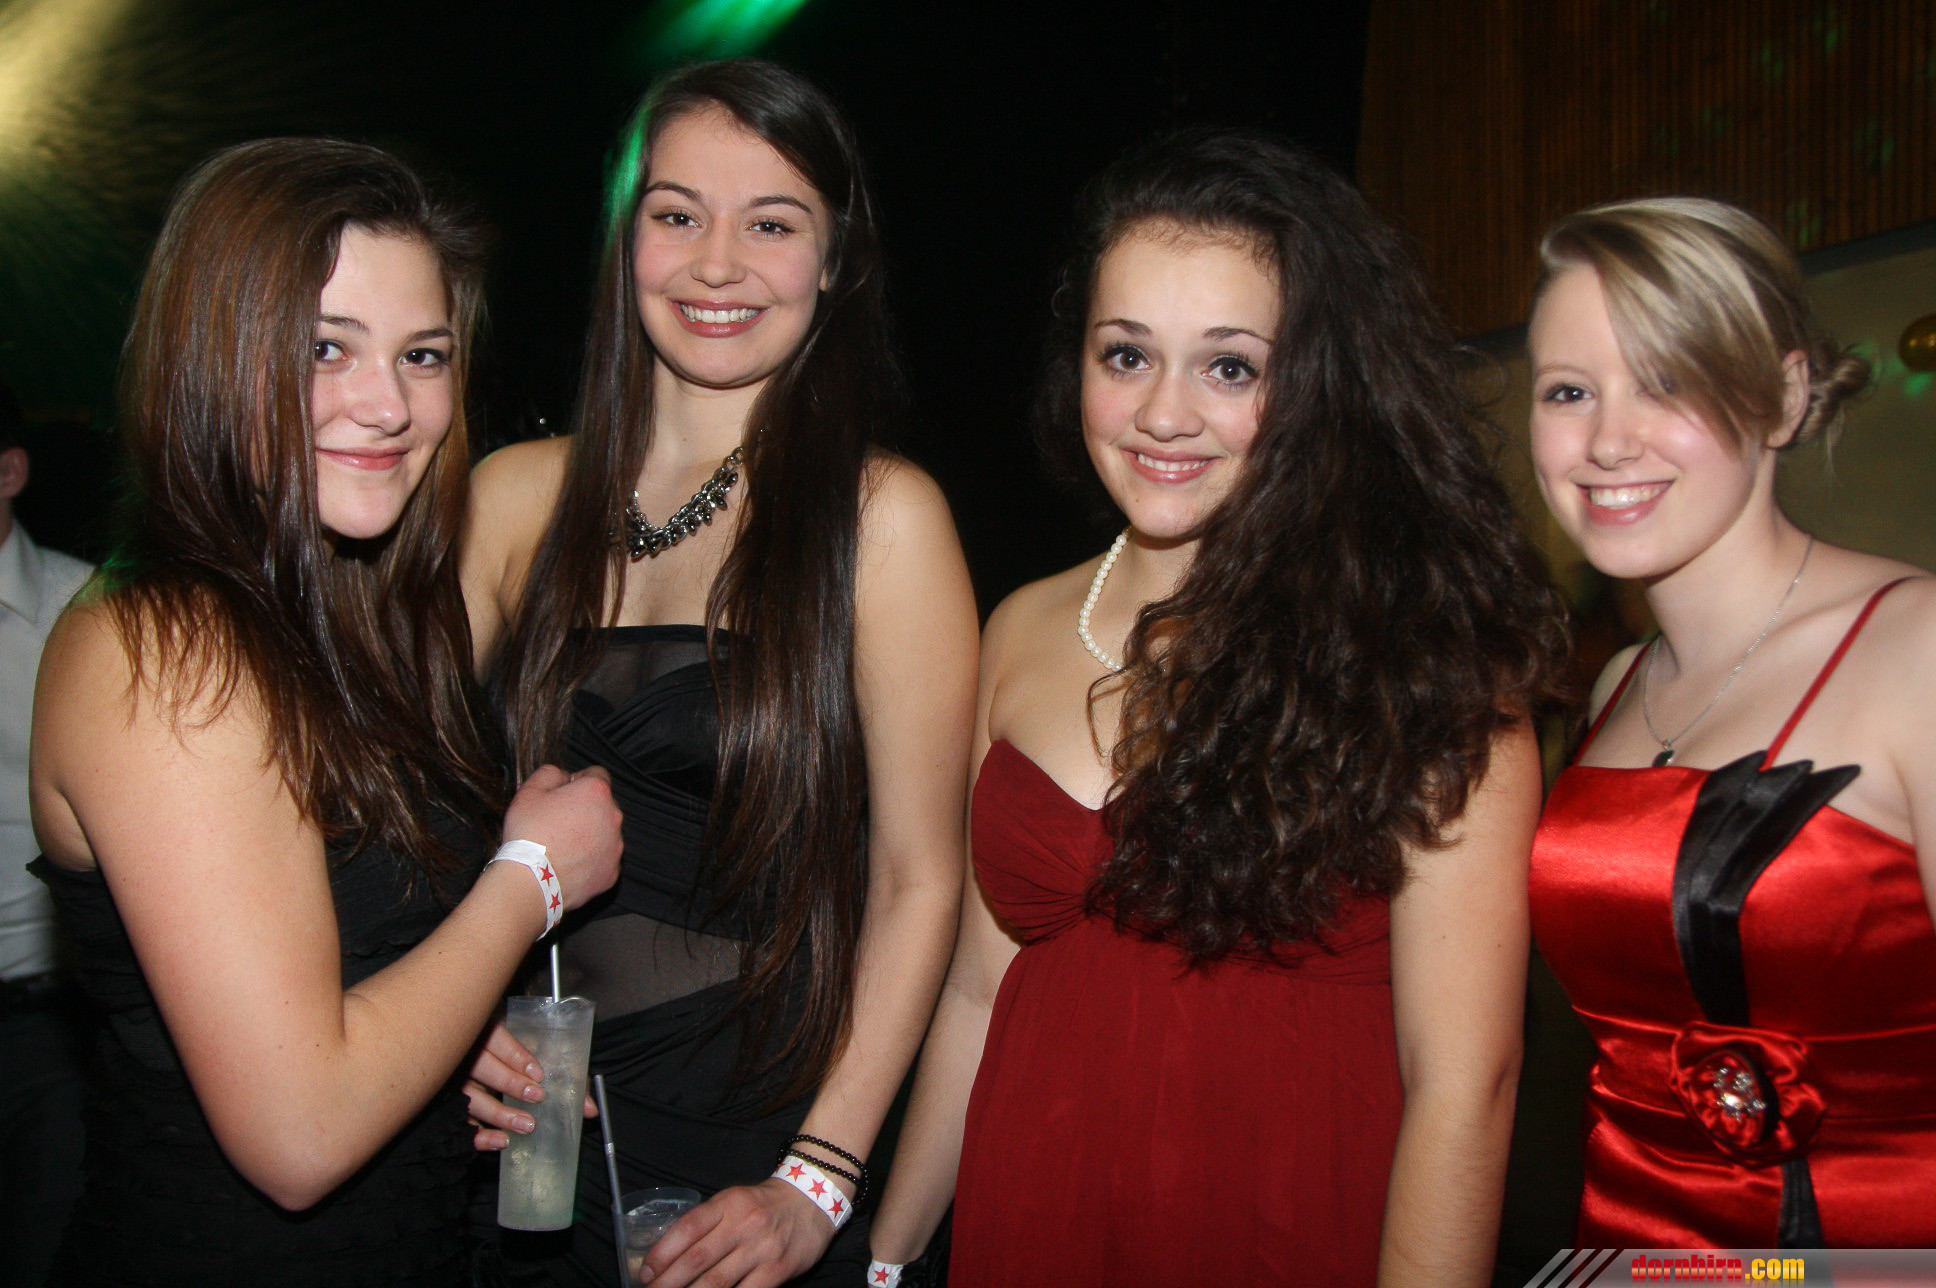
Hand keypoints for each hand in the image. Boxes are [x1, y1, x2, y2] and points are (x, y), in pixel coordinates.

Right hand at [463, 1020, 596, 1150]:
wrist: (483, 1054)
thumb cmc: (515, 1054)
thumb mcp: (536, 1050)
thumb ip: (562, 1071)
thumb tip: (589, 1109)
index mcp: (486, 1029)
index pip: (496, 1038)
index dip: (516, 1056)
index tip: (538, 1073)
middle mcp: (465, 1054)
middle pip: (481, 1067)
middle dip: (511, 1083)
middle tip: (537, 1097)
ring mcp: (454, 1081)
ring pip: (470, 1097)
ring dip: (499, 1113)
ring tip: (527, 1125)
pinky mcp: (451, 1106)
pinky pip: (461, 1122)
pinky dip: (479, 1136)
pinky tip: (501, 1141)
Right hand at [503, 764, 623, 909]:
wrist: (531, 881)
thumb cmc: (529, 834)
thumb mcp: (529, 790)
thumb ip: (551, 773)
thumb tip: (562, 776)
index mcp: (597, 792)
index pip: (595, 774)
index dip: (576, 781)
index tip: (561, 795)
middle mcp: (614, 817)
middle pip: (602, 805)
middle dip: (584, 809)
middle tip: (557, 822)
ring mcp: (615, 847)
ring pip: (604, 833)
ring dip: (588, 834)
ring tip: (561, 846)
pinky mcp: (612, 872)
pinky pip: (603, 859)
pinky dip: (590, 859)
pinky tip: (568, 863)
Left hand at [637, 1178, 837, 1286]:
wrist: (812, 1201)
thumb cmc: (764, 1205)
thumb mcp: (733, 1201)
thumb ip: (706, 1223)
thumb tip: (669, 1258)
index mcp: (727, 1203)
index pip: (687, 1229)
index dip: (662, 1254)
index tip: (645, 1274)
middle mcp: (743, 1224)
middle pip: (697, 1259)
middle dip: (668, 1283)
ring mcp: (761, 1249)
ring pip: (717, 1282)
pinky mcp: (777, 1270)